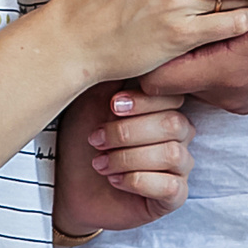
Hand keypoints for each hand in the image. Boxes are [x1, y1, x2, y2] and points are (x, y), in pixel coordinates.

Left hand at [54, 86, 196, 235]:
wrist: (67, 184)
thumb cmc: (82, 139)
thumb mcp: (93, 101)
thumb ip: (114, 78)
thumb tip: (127, 50)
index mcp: (163, 107)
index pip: (173, 96)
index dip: (144, 100)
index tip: (112, 106)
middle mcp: (178, 135)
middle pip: (174, 124)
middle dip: (128, 132)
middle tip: (96, 140)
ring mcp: (180, 167)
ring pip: (172, 155)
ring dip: (128, 158)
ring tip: (100, 163)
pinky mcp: (174, 197)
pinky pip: (171, 187)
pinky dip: (137, 181)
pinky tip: (115, 180)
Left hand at [141, 0, 247, 113]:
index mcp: (232, 70)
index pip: (158, 80)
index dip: (137, 54)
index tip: (125, 21)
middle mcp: (232, 92)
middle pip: (168, 80)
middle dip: (152, 48)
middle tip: (136, 10)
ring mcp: (242, 94)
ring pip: (189, 76)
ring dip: (178, 47)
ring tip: (165, 8)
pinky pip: (211, 73)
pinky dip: (200, 50)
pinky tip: (203, 16)